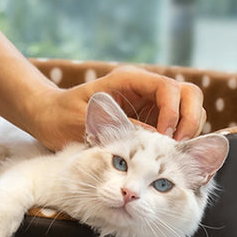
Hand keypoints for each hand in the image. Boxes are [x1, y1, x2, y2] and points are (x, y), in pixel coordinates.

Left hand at [32, 65, 205, 150]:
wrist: (47, 117)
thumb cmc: (60, 117)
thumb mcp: (85, 122)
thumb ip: (119, 127)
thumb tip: (156, 138)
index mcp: (128, 80)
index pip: (169, 89)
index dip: (174, 113)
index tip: (165, 138)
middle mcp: (142, 88)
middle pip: (187, 94)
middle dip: (189, 120)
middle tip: (176, 147)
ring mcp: (146, 103)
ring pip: (185, 110)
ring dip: (186, 130)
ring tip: (171, 155)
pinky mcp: (145, 118)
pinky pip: (172, 124)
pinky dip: (176, 138)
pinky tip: (165, 155)